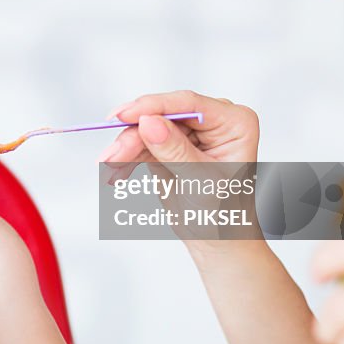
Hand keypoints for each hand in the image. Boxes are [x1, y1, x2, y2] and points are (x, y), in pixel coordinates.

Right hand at [100, 91, 261, 241]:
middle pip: (163, 115)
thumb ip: (176, 151)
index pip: (189, 104)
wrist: (216, 239)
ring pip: (146, 128)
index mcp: (233, 123)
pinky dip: (126, 157)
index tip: (125, 115)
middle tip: (111, 156)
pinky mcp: (168, 144)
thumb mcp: (202, 182)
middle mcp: (212, 121)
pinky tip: (116, 173)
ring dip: (125, 148)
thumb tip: (149, 123)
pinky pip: (140, 142)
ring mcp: (188, 132)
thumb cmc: (223, 214)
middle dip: (133, 134)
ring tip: (110, 169)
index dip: (154, 106)